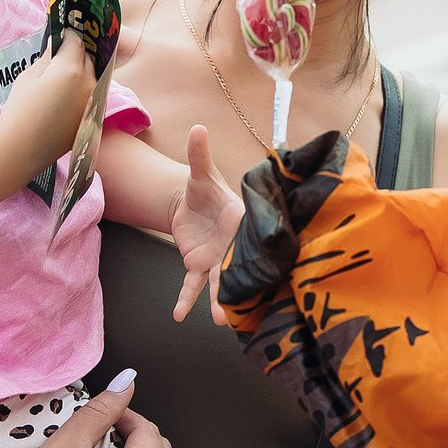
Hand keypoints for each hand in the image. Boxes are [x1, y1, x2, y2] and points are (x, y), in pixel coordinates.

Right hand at [0, 36, 88, 170]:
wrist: (23, 147)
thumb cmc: (21, 109)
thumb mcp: (29, 76)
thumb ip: (47, 59)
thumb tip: (55, 48)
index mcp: (71, 69)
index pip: (75, 42)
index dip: (68, 36)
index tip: (62, 35)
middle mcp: (89, 83)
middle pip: (88, 59)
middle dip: (77, 53)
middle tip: (64, 53)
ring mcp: (93, 101)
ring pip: (93, 77)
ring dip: (83, 72)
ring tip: (67, 74)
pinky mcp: (92, 117)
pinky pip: (92, 95)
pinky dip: (85, 90)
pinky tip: (71, 94)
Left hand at [165, 124, 242, 321]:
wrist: (191, 204)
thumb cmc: (204, 188)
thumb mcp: (200, 172)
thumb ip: (199, 154)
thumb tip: (198, 127)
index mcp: (241, 220)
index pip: (251, 234)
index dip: (257, 248)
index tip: (268, 264)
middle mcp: (234, 243)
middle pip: (240, 266)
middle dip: (245, 285)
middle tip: (250, 301)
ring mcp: (218, 258)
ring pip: (220, 282)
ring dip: (221, 301)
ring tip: (220, 320)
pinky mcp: (199, 265)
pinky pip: (193, 285)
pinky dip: (186, 300)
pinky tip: (179, 315)